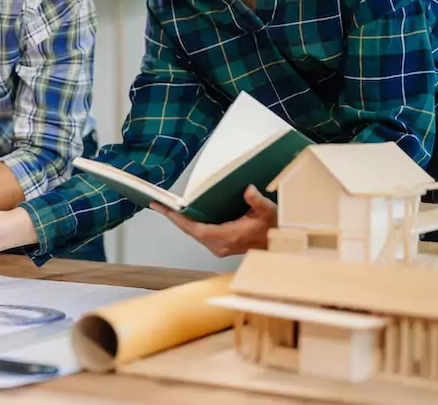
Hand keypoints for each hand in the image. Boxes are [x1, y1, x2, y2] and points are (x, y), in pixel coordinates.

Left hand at [150, 185, 276, 256]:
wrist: (281, 244)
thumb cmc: (274, 227)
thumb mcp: (268, 211)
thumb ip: (257, 201)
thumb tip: (248, 190)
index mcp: (229, 236)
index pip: (197, 229)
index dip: (179, 219)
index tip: (166, 209)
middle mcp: (221, 245)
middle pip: (190, 231)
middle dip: (173, 217)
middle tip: (157, 204)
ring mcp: (220, 247)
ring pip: (193, 234)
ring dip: (179, 221)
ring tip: (164, 208)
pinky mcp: (221, 246)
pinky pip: (199, 235)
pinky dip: (188, 225)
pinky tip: (181, 215)